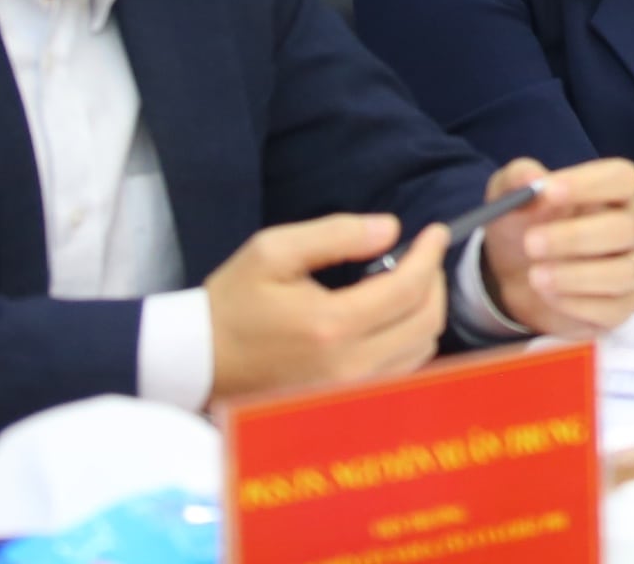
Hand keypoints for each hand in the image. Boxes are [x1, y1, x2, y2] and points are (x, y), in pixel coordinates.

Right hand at [204, 211, 446, 405]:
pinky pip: (400, 372)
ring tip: (405, 283)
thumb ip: (337, 234)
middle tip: (422, 256)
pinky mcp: (343, 405)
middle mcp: (348, 367)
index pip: (409, 289)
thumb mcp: (273, 251)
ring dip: (423, 312)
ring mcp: (348, 393)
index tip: (435, 233)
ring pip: (420, 351)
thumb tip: (391, 228)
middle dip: (433, 282)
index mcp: (331, 326)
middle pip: (426, 323)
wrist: (197, 363)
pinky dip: (408, 341)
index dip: (430, 255)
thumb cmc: (233, 303)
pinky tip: (390, 318)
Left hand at [480, 155, 633, 337]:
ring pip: (623, 272)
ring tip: (534, 276)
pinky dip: (577, 305)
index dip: (590, 184)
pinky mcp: (620, 306)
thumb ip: (517, 178)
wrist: (515, 273)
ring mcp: (630, 268)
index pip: (622, 178)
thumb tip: (530, 176)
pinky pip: (613, 309)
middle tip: (530, 243)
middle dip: (576, 236)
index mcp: (612, 192)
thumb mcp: (509, 195)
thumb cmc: (523, 224)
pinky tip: (547, 296)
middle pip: (626, 227)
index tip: (548, 191)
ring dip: (576, 276)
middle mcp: (630, 227)